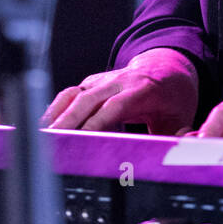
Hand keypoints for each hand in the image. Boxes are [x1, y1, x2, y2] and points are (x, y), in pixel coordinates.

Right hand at [41, 48, 198, 132]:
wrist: (167, 66)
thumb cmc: (174, 97)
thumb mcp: (181, 117)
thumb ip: (177, 139)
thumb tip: (179, 157)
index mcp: (143, 89)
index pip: (116, 106)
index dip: (98, 121)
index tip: (83, 140)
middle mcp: (120, 81)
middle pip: (89, 99)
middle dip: (69, 121)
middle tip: (52, 143)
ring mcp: (103, 80)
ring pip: (75, 94)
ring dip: (57, 115)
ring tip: (41, 138)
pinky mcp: (91, 83)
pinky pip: (70, 94)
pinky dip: (55, 108)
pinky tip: (42, 127)